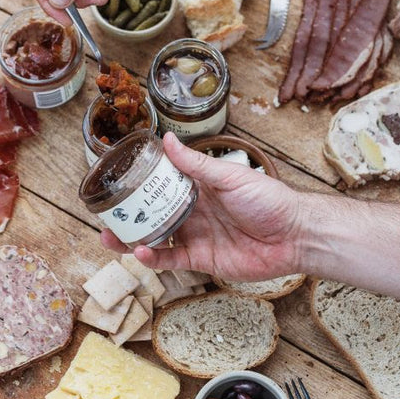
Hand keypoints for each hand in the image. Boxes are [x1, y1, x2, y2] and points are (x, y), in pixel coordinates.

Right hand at [101, 132, 303, 280]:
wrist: (295, 235)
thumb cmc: (268, 199)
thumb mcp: (228, 176)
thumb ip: (196, 163)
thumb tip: (167, 139)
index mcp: (196, 187)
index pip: (160, 184)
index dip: (138, 183)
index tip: (116, 180)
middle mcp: (191, 211)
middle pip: (151, 213)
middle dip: (127, 215)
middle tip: (105, 214)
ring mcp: (194, 235)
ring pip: (155, 237)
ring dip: (131, 238)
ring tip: (109, 237)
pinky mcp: (201, 259)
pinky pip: (171, 258)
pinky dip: (154, 258)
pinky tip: (141, 252)